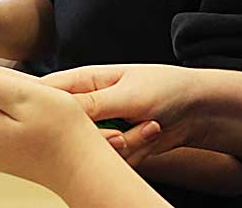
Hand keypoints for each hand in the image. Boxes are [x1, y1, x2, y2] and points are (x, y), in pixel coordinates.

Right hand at [44, 64, 198, 165]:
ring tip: (146, 125)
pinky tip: (149, 135)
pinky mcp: (115, 147)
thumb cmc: (165, 88)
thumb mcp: (127, 94)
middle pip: (65, 132)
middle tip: (120, 133)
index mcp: (82, 81)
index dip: (42, 109)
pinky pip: (111, 161)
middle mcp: (87, 106)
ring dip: (124, 145)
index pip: (45, 93)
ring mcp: (101, 128)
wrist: (198, 110)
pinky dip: (134, 152)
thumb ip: (90, 104)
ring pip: (90, 151)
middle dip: (98, 137)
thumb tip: (55, 109)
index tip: (70, 123)